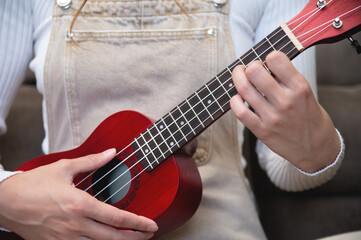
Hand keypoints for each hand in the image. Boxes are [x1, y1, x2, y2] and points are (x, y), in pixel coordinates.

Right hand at [0, 149, 157, 239]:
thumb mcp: (64, 168)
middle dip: (135, 237)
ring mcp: (65, 237)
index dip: (138, 223)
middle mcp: (75, 224)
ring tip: (131, 238)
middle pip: (113, 237)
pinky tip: (105, 239)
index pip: (116, 217)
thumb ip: (92, 161)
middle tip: (148, 235)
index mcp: (79, 204)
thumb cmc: (33, 184)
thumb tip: (112, 153)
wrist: (6, 202)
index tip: (151, 225)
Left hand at [230, 51, 339, 172]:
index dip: (269, 56)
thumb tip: (265, 65)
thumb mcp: (307, 94)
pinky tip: (238, 98)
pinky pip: (240, 112)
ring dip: (238, 78)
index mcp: (300, 88)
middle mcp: (285, 101)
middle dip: (250, 66)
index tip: (268, 61)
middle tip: (250, 69)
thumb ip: (287, 81)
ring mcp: (272, 117)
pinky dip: (234, 101)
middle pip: (255, 71)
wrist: (317, 150)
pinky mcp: (262, 131)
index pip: (276, 59)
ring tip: (240, 76)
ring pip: (244, 89)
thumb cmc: (311, 119)